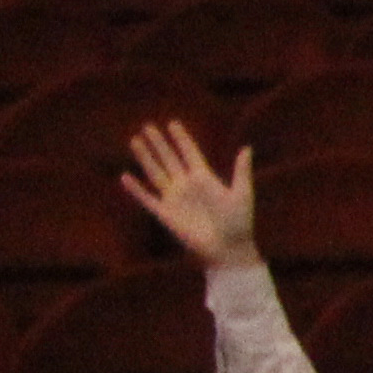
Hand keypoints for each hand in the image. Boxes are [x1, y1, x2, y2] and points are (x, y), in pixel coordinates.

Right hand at [121, 122, 260, 269]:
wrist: (228, 249)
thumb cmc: (239, 224)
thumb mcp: (242, 194)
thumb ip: (241, 171)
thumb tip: (247, 147)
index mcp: (205, 178)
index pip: (190, 153)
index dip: (181, 139)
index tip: (173, 123)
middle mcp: (187, 185)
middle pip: (169, 159)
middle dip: (159, 143)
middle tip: (148, 126)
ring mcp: (175, 198)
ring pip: (156, 173)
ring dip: (146, 158)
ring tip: (135, 141)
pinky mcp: (166, 214)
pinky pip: (147, 199)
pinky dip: (136, 189)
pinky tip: (125, 176)